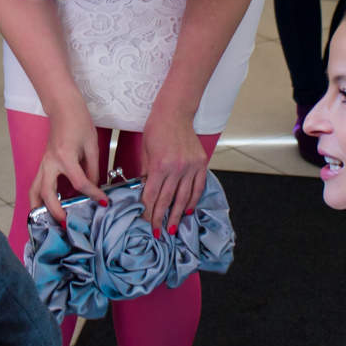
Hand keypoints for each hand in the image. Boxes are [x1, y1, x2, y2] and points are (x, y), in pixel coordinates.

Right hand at [29, 103, 106, 225]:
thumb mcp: (92, 145)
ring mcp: (43, 164)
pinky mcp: (43, 164)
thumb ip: (93, 168)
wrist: (63, 108)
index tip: (103, 201)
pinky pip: (36, 185)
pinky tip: (46, 208)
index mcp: (65, 156)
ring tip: (48, 222)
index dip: (93, 194)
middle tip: (66, 224)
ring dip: (39, 208)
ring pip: (34, 191)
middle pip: (48, 193)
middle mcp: (50, 162)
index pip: (79, 182)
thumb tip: (94, 187)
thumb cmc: (78, 122)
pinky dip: (38, 199)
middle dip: (56, 211)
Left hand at [138, 109, 206, 234]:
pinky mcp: (200, 163)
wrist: (175, 112)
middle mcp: (177, 168)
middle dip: (161, 218)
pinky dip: (193, 200)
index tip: (146, 223)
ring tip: (174, 227)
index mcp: (160, 165)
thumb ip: (146, 173)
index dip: (149, 212)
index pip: (153, 195)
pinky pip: (198, 187)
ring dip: (178, 214)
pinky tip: (188, 210)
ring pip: (184, 197)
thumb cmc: (156, 128)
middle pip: (167, 200)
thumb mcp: (145, 151)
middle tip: (158, 232)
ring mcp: (190, 166)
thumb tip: (146, 192)